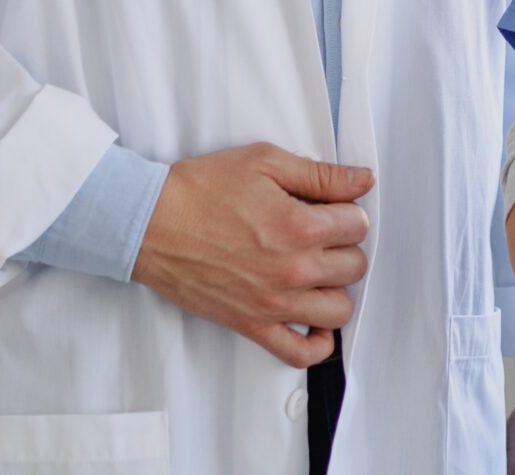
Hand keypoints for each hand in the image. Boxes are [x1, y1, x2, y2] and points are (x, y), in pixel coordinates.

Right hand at [131, 143, 372, 367]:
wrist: (151, 223)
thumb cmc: (202, 189)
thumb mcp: (265, 162)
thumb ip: (322, 175)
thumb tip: (363, 181)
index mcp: (300, 226)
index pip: (358, 225)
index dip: (346, 210)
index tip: (327, 207)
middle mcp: (294, 270)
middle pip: (355, 265)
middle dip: (343, 245)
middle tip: (318, 232)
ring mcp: (274, 304)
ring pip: (340, 309)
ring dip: (335, 287)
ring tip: (315, 269)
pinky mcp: (253, 326)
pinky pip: (301, 352)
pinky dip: (317, 341)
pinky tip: (312, 316)